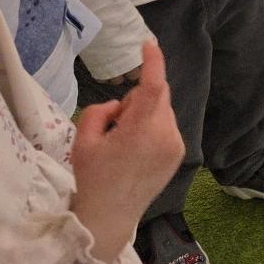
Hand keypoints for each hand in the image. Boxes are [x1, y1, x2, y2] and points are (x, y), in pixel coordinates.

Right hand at [69, 42, 185, 263]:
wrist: (108, 219)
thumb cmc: (92, 180)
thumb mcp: (84, 141)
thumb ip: (100, 111)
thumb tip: (119, 105)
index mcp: (141, 130)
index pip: (154, 86)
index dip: (153, 62)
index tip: (148, 44)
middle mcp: (165, 134)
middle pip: (157, 96)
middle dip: (137, 99)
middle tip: (114, 124)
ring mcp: (175, 144)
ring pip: (162, 111)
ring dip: (144, 115)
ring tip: (123, 144)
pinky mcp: (179, 154)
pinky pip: (166, 127)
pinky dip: (152, 127)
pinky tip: (135, 152)